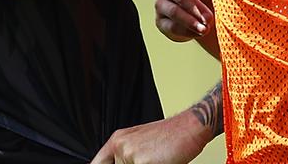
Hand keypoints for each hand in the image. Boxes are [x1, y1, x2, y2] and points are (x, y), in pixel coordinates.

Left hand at [90, 111, 211, 163]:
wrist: (189, 127)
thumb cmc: (171, 137)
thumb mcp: (142, 144)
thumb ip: (127, 157)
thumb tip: (122, 163)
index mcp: (118, 139)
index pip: (98, 162)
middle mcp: (120, 145)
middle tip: (149, 159)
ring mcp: (129, 154)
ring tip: (157, 159)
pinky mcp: (141, 162)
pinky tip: (162, 161)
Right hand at [155, 0, 213, 41]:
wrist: (201, 18)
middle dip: (195, 8)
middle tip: (209, 18)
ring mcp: (161, 4)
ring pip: (174, 12)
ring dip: (191, 21)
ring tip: (204, 29)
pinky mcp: (160, 22)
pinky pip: (172, 27)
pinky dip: (187, 31)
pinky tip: (198, 33)